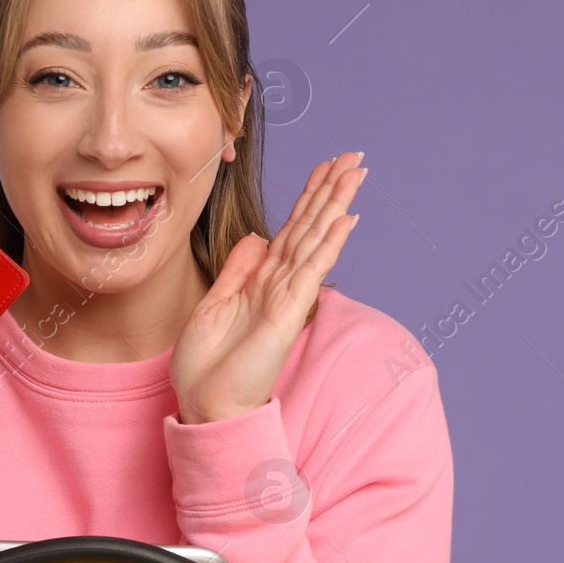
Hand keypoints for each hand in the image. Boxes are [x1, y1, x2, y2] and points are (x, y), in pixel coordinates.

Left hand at [169, 152, 366, 424]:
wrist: (207, 405)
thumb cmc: (208, 366)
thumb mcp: (215, 303)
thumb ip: (238, 270)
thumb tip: (257, 237)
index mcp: (262, 280)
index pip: (291, 229)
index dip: (308, 196)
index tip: (324, 166)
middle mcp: (280, 284)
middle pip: (311, 226)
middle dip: (331, 190)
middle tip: (354, 157)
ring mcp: (287, 296)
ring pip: (316, 239)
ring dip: (336, 205)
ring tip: (355, 173)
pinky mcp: (287, 312)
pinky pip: (311, 270)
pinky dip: (328, 243)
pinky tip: (346, 219)